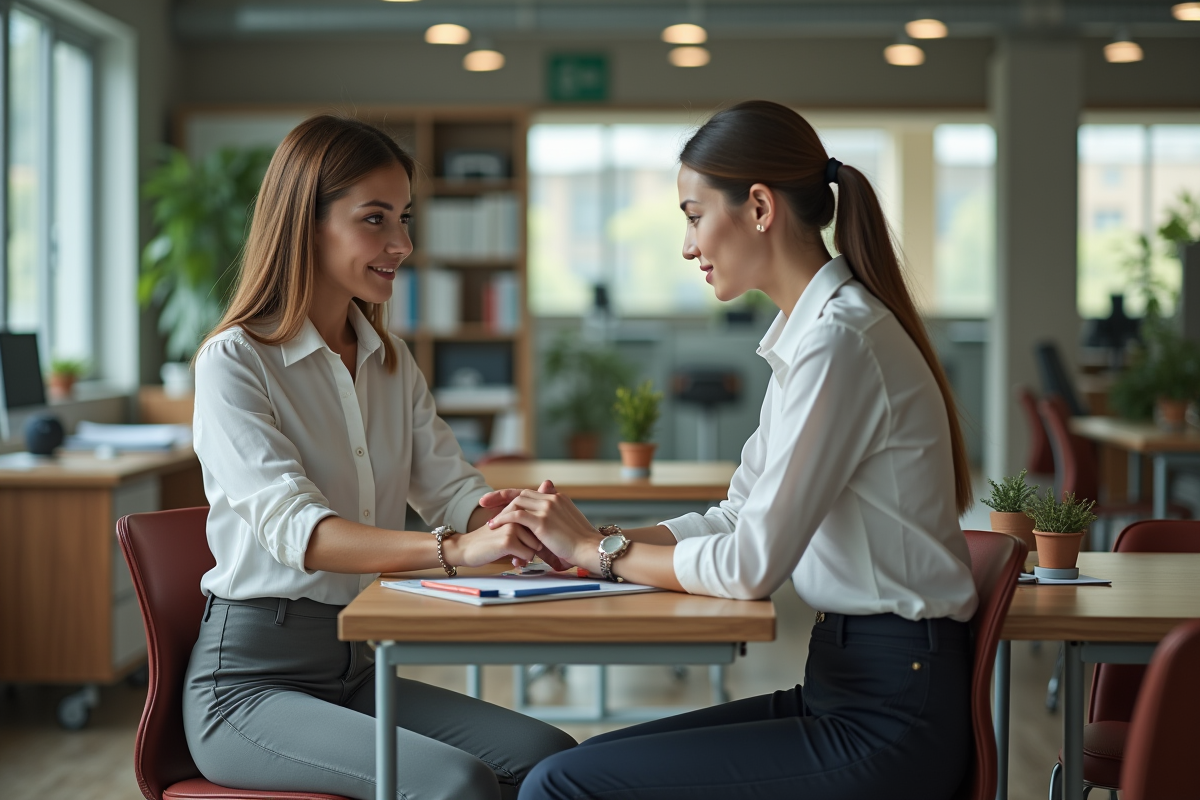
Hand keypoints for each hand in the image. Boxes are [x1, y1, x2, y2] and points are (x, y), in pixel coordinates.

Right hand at [442, 521, 540, 567]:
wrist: (466, 548)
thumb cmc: (490, 541)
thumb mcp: (509, 529)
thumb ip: (528, 526)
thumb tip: (547, 530)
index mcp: (517, 508)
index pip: (540, 522)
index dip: (538, 536)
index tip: (526, 542)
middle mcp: (516, 514)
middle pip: (540, 536)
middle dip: (532, 547)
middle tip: (517, 549)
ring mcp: (512, 527)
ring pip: (536, 547)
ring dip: (527, 555)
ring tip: (513, 554)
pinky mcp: (508, 541)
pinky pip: (528, 555)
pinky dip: (522, 560)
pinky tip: (511, 560)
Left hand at [488, 483, 602, 571]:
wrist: (589, 549)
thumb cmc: (579, 545)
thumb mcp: (564, 530)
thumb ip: (550, 525)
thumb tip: (538, 532)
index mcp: (558, 498)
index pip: (530, 492)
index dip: (512, 494)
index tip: (496, 498)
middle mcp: (552, 498)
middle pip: (521, 494)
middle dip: (501, 497)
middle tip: (485, 504)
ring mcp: (548, 507)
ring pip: (517, 502)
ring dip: (502, 510)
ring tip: (491, 521)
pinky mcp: (542, 520)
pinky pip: (516, 515)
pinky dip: (503, 518)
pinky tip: (495, 525)